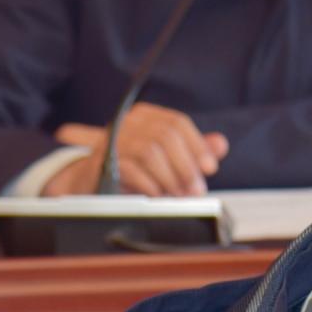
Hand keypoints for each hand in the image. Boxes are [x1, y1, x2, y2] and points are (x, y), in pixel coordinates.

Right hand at [47, 107, 228, 196]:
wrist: (91, 184)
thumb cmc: (134, 170)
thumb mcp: (167, 160)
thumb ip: (194, 150)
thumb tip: (220, 144)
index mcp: (145, 115)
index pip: (177, 123)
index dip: (197, 145)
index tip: (211, 167)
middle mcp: (127, 122)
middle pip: (165, 136)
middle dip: (185, 166)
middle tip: (195, 190)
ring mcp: (112, 139)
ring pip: (150, 152)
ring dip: (169, 177)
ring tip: (176, 195)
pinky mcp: (101, 161)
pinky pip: (131, 169)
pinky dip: (149, 185)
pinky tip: (157, 195)